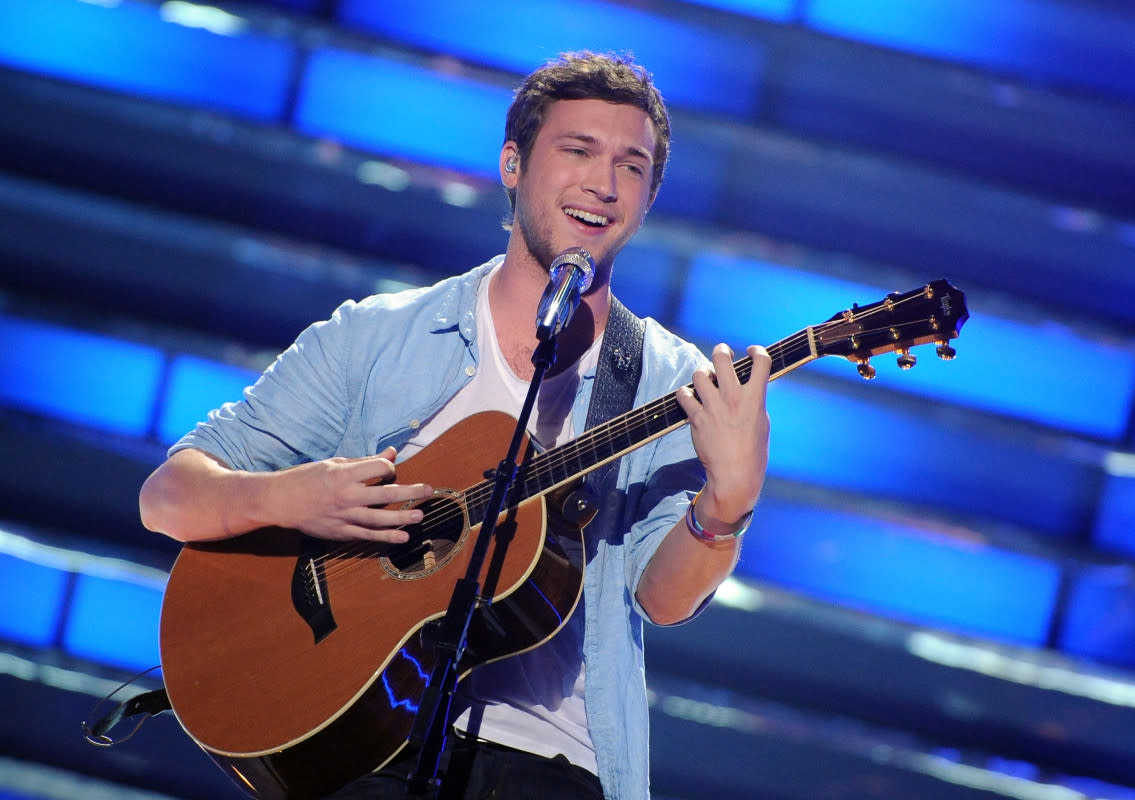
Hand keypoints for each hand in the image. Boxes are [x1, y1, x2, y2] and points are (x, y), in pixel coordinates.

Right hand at [274, 446, 433, 542]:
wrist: (280, 501)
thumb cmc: (307, 478)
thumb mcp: (334, 464)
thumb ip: (365, 462)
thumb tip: (392, 454)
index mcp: (344, 475)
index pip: (379, 469)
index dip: (389, 468)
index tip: (389, 471)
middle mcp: (347, 496)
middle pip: (386, 493)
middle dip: (411, 491)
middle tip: (429, 490)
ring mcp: (344, 516)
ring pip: (381, 519)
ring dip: (403, 517)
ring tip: (420, 516)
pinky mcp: (341, 532)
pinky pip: (368, 535)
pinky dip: (386, 537)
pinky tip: (402, 537)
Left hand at [675, 344, 770, 525]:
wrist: (734, 475)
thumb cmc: (752, 452)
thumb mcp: (762, 423)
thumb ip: (755, 400)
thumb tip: (750, 386)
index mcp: (755, 399)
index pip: (761, 361)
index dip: (757, 351)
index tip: (752, 352)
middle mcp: (733, 398)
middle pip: (722, 358)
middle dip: (721, 351)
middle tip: (722, 354)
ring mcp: (713, 407)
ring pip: (699, 373)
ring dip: (702, 373)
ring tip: (705, 380)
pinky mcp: (697, 418)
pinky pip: (684, 394)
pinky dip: (685, 393)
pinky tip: (690, 398)